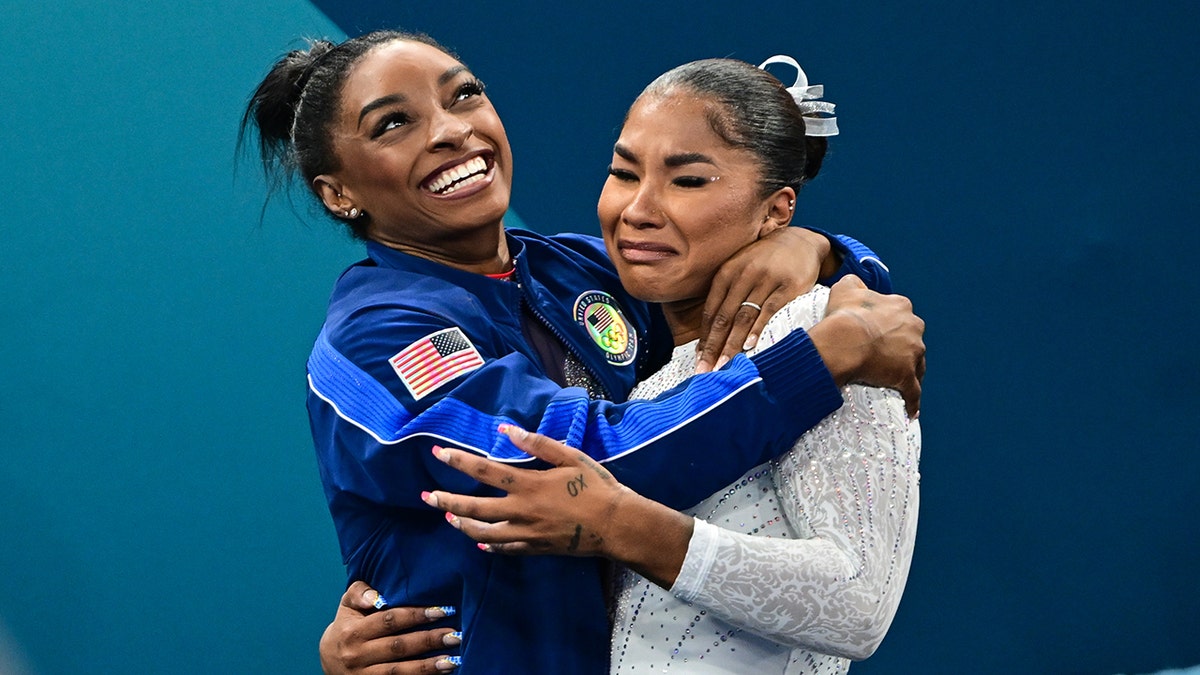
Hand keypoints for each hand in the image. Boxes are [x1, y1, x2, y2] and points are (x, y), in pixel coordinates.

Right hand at [319, 581, 461, 673]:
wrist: (328, 661)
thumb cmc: (347, 626)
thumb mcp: (347, 606)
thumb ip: (360, 593)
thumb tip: (377, 597)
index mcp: (353, 632)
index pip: (389, 621)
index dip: (416, 615)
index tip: (442, 611)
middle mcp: (357, 655)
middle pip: (398, 647)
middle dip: (429, 640)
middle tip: (455, 634)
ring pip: (399, 671)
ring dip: (428, 666)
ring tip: (453, 660)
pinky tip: (440, 673)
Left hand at [423, 426, 632, 556]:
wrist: (616, 525)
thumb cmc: (596, 486)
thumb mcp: (570, 456)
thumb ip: (537, 443)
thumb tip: (505, 429)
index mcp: (528, 484)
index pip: (484, 470)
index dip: (459, 461)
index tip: (438, 453)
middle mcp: (521, 511)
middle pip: (474, 507)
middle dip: (447, 500)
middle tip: (427, 497)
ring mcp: (526, 534)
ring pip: (482, 533)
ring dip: (462, 524)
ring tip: (449, 516)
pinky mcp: (534, 548)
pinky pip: (503, 549)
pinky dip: (488, 544)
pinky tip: (479, 541)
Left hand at [697, 228, 834, 372]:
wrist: (800, 241)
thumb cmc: (765, 261)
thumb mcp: (740, 269)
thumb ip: (727, 295)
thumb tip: (711, 333)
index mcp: (726, 273)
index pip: (711, 311)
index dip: (704, 338)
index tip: (699, 360)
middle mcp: (743, 275)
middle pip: (723, 317)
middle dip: (713, 347)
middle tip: (705, 371)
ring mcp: (765, 279)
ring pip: (744, 317)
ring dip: (732, 344)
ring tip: (725, 366)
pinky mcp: (787, 285)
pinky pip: (769, 310)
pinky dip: (758, 330)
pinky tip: (751, 347)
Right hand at [809, 275, 925, 416]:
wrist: (844, 341)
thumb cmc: (844, 315)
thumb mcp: (845, 288)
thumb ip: (854, 283)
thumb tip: (857, 284)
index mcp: (901, 306)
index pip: (900, 316)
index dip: (889, 325)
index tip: (877, 333)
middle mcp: (913, 328)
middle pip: (912, 340)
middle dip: (902, 348)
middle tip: (883, 357)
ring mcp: (913, 354)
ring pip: (916, 365)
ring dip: (908, 372)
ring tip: (893, 381)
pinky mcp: (907, 376)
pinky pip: (913, 392)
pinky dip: (912, 402)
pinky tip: (911, 411)